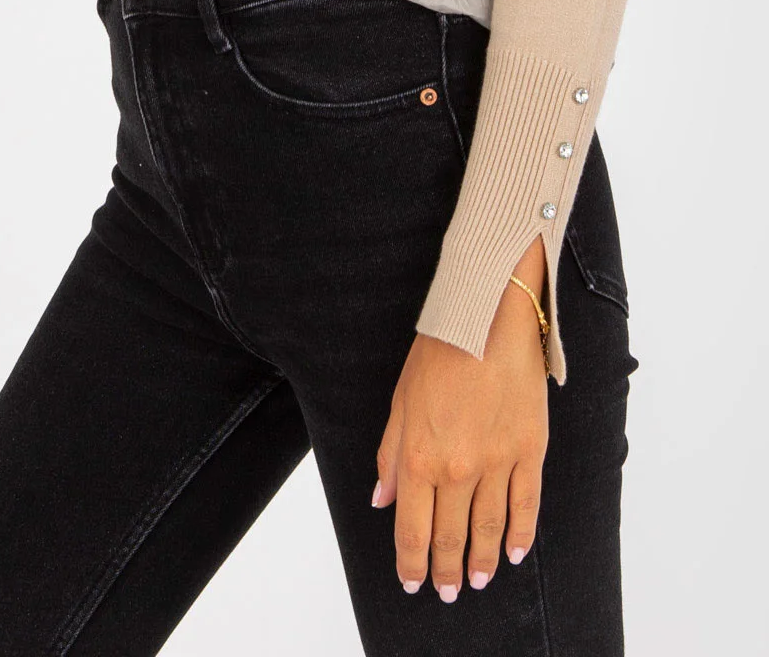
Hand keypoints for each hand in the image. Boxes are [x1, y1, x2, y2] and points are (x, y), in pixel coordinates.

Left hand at [373, 238, 549, 602]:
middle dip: (446, 570)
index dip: (410, 561)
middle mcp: (457, 468)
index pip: (412, 528)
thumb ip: (390, 454)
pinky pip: (526, 505)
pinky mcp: (529, 451)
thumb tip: (382, 498)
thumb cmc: (437, 352)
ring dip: (484, 561)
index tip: (411, 581)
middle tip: (448, 592)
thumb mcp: (400, 401)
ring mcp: (497, 463)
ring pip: (490, 529)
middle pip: (450, 535)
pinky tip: (517, 553)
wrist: (486, 318)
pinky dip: (522, 535)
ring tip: (479, 581)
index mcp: (418, 457)